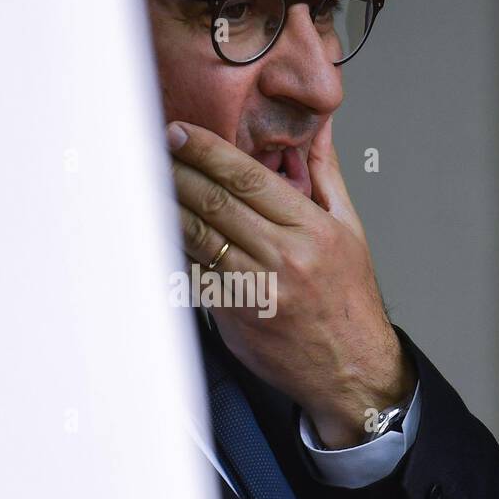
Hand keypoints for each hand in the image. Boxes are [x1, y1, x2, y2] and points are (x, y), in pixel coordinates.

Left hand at [167, 118, 414, 447]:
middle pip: (216, 202)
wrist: (351, 370)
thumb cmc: (348, 299)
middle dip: (178, 171)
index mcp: (312, 229)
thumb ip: (326, 175)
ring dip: (167, 207)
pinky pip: (196, 276)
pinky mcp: (237, 316)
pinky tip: (159, 232)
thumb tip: (318, 128)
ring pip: (199, 237)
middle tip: (153, 151)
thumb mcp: (349, 230)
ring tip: (147, 185)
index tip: (180, 133)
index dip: (207, 150)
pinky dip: (176, 252)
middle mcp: (285, 257)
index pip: (249, 177)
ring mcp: (258, 289)